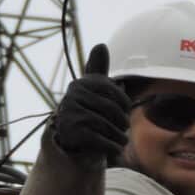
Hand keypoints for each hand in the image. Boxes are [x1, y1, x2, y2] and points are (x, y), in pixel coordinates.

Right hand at [50, 44, 131, 159]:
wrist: (68, 133)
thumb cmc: (87, 107)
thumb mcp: (93, 87)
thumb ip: (98, 68)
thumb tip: (100, 45)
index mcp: (83, 83)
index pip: (114, 92)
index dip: (125, 103)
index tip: (126, 110)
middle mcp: (73, 95)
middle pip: (111, 110)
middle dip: (122, 121)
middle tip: (125, 128)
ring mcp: (71, 113)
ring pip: (106, 126)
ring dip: (119, 136)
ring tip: (123, 140)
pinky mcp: (71, 131)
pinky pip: (99, 139)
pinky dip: (112, 147)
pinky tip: (116, 149)